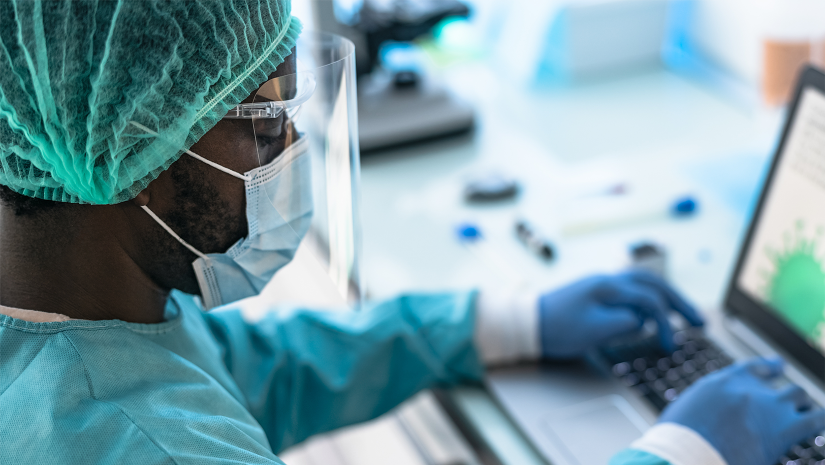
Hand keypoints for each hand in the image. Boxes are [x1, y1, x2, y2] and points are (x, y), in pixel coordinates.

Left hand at [539, 270, 702, 358]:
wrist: (525, 323)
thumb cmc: (555, 328)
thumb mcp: (593, 331)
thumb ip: (624, 323)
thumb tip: (642, 320)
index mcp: (608, 286)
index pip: (650, 301)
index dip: (666, 323)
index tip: (671, 345)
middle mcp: (608, 280)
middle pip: (653, 284)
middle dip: (679, 302)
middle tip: (699, 321)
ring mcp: (601, 284)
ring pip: (644, 285)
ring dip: (666, 299)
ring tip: (684, 315)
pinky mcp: (595, 293)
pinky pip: (631, 291)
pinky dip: (648, 300)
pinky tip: (652, 314)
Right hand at [660, 358, 824, 464]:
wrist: (688, 453)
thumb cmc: (680, 439)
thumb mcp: (687, 412)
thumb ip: (707, 407)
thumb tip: (712, 417)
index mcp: (723, 382)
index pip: (753, 368)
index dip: (769, 367)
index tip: (778, 365)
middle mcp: (749, 389)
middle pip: (780, 385)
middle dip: (786, 397)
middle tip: (790, 404)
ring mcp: (769, 406)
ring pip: (800, 395)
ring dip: (803, 407)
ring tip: (806, 419)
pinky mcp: (784, 429)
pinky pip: (816, 419)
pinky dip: (817, 420)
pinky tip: (814, 428)